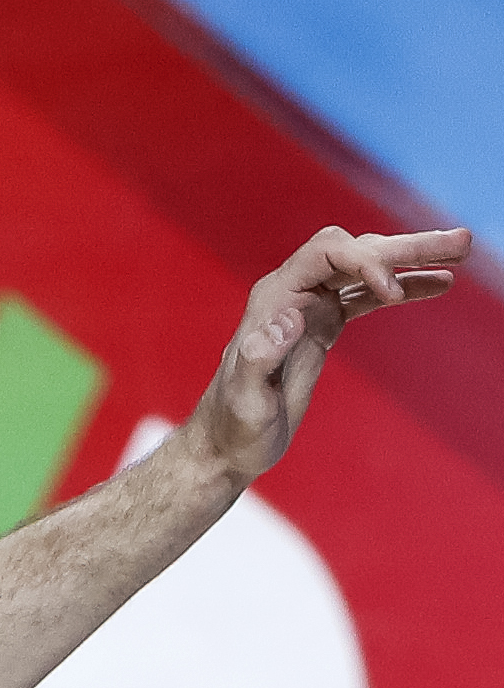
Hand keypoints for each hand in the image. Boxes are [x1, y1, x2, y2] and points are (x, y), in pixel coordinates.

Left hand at [189, 224, 470, 483]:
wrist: (227, 446)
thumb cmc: (234, 428)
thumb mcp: (245, 401)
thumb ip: (258, 360)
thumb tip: (287, 320)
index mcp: (273, 300)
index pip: (327, 255)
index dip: (364, 262)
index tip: (392, 292)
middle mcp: (291, 293)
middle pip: (355, 252)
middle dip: (404, 247)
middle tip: (461, 242)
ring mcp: (309, 306)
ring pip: (367, 269)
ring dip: (413, 259)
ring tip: (461, 252)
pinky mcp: (323, 324)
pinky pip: (368, 295)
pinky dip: (404, 287)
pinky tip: (440, 284)